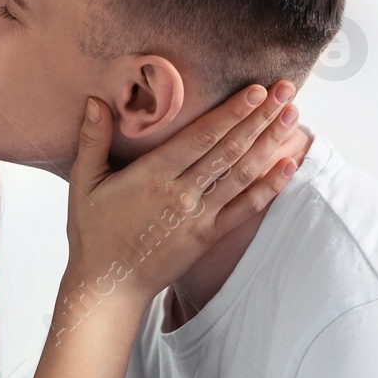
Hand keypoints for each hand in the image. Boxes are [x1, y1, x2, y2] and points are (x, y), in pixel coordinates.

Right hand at [65, 80, 301, 306]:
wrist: (109, 286)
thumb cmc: (94, 234)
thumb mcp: (84, 184)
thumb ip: (92, 140)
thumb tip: (94, 101)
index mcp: (153, 176)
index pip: (201, 136)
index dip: (231, 112)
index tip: (256, 91)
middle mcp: (182, 194)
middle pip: (229, 149)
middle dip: (260, 118)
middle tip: (287, 91)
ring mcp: (199, 217)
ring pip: (242, 174)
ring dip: (270, 144)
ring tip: (293, 117)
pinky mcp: (208, 237)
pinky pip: (245, 209)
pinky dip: (269, 187)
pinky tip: (289, 166)